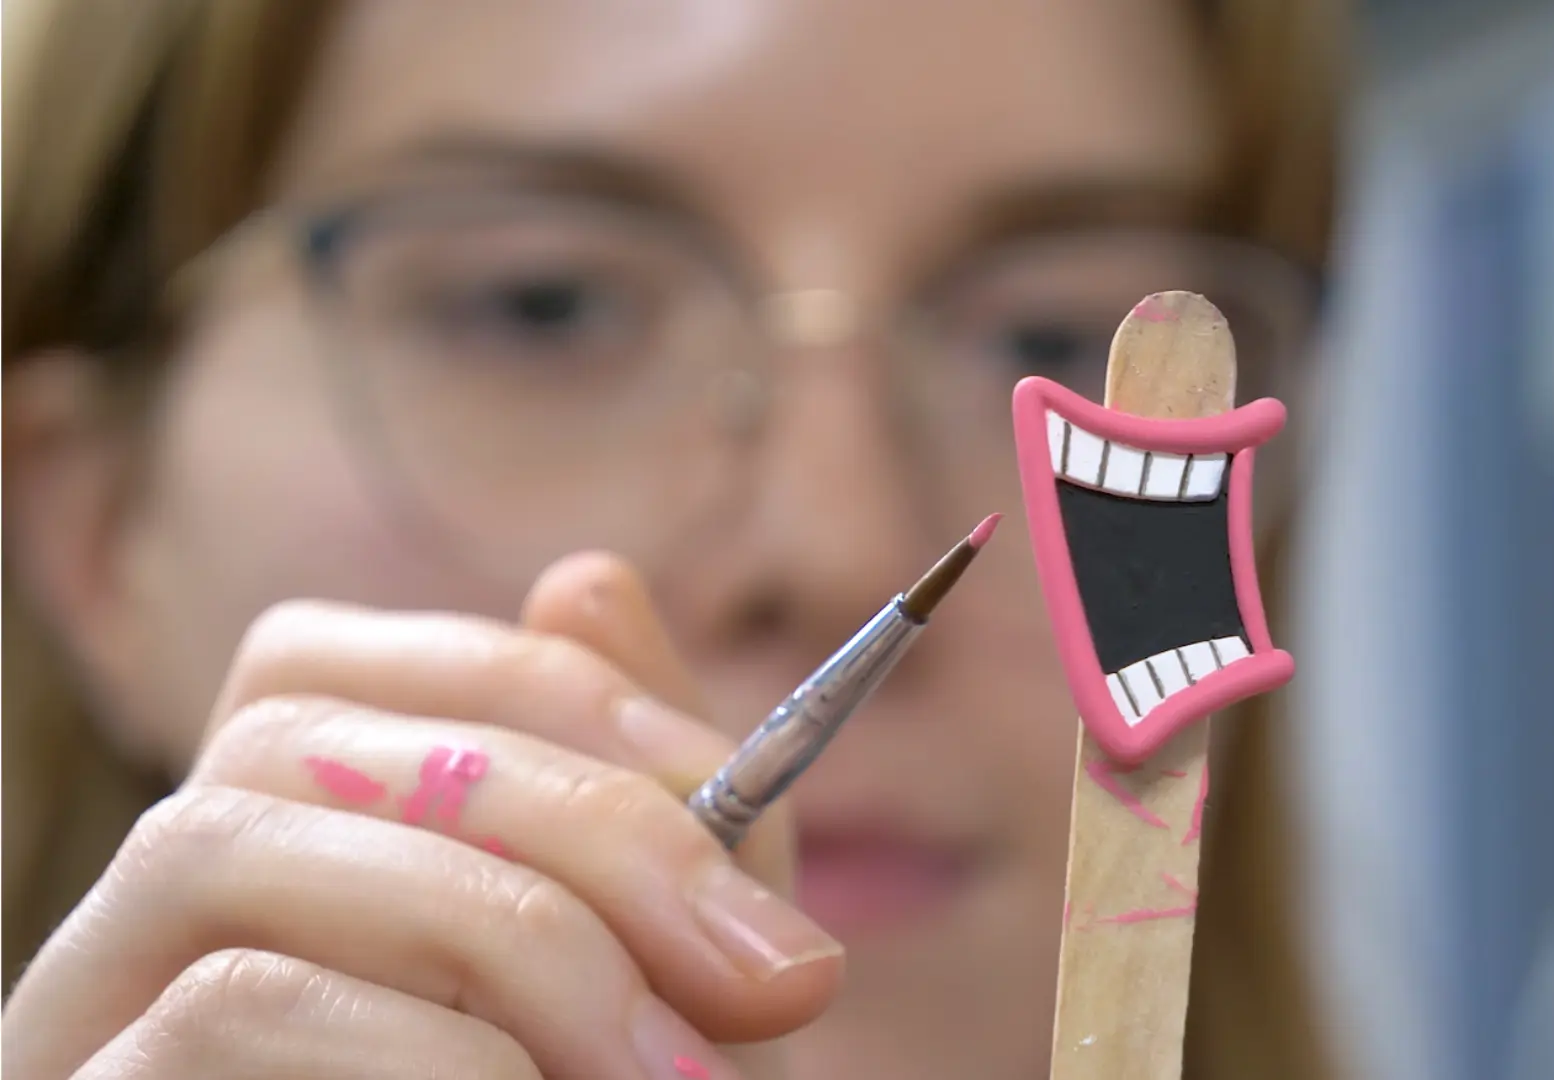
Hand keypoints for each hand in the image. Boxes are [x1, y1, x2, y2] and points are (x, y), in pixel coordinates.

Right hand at [1, 553, 840, 1079]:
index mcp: (271, 843)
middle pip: (309, 730)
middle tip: (778, 983)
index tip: (756, 799)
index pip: (353, 654)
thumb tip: (588, 575)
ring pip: (238, 840)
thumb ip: (624, 799)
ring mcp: (78, 1021)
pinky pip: (231, 1008)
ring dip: (514, 938)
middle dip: (584, 822)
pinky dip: (439, 1053)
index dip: (570, 693)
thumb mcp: (642, 987)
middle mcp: (143, 913)